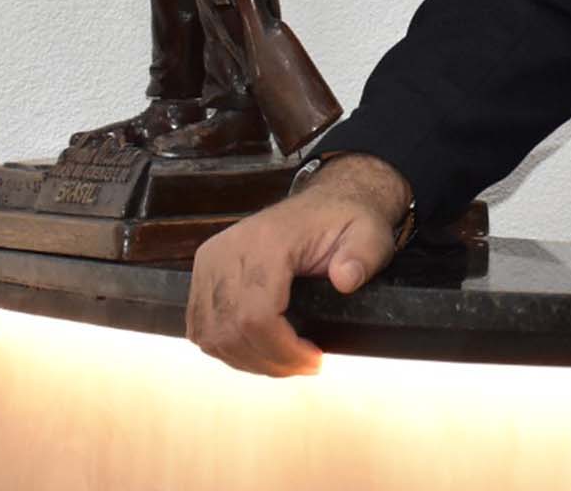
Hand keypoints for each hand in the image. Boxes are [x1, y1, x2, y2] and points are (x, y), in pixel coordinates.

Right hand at [186, 154, 411, 376]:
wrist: (325, 202)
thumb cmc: (346, 221)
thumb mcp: (370, 234)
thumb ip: (363, 256)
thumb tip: (346, 280)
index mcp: (266, 241)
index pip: (256, 315)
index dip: (283, 350)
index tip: (315, 360)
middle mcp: (228, 250)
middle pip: (229, 331)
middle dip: (269, 361)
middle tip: (305, 366)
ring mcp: (209, 262)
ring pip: (210, 335)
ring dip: (247, 359)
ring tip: (285, 361)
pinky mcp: (203, 273)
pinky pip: (201, 327)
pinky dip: (227, 347)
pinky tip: (259, 349)